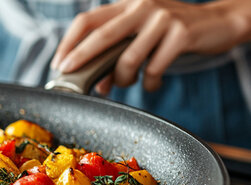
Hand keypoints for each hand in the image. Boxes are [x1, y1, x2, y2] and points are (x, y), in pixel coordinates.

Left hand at [51, 0, 250, 93]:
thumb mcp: (141, 35)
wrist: (217, 23)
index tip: (59, 64)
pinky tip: (152, 83)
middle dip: (81, 58)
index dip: (69, 43)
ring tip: (127, 83)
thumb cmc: (171, 32)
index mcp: (126, 5)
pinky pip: (154, 68)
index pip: (87, 20)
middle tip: (70, 75)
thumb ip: (117, 54)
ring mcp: (162, 18)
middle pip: (101, 35)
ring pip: (128, 58)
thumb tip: (97, 83)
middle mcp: (141, 7)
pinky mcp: (181, 33)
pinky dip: (149, 82)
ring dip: (123, 79)